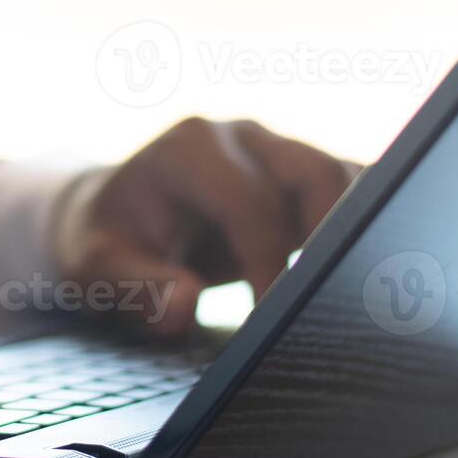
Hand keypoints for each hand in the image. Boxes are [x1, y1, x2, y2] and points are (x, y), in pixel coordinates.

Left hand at [55, 118, 357, 335]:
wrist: (113, 216)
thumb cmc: (105, 239)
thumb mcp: (96, 267)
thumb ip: (137, 287)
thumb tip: (185, 307)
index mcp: (188, 149)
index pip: (249, 203)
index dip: (266, 264)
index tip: (268, 319)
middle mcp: (240, 138)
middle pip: (315, 174)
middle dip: (327, 243)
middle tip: (319, 309)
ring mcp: (275, 150)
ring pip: (345, 180)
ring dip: (351, 236)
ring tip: (339, 297)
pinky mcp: (299, 176)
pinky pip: (350, 192)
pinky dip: (360, 231)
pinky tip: (355, 279)